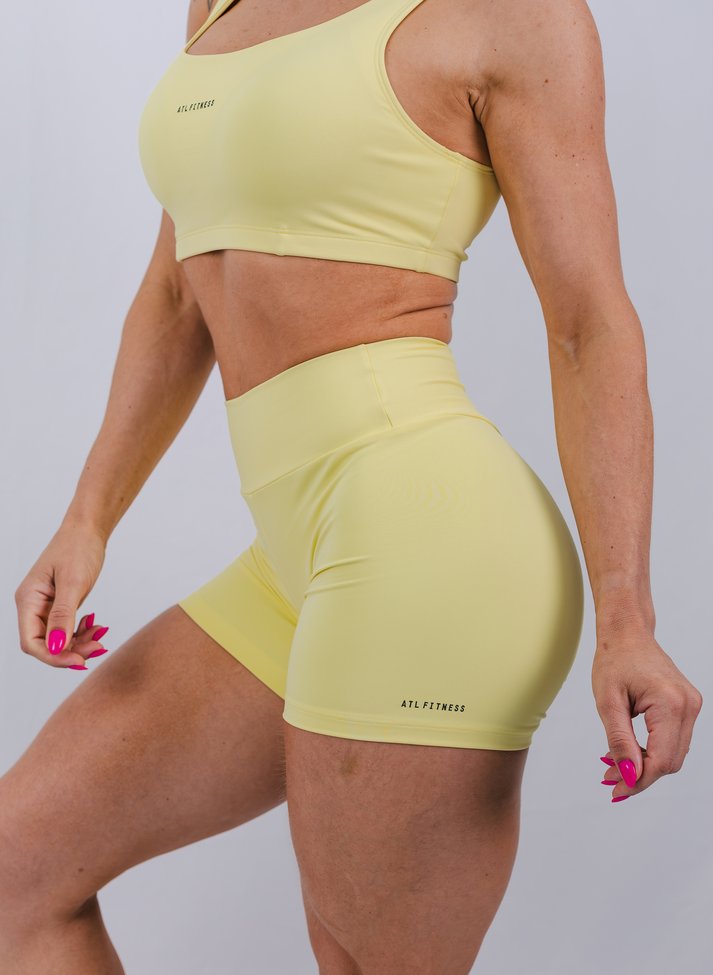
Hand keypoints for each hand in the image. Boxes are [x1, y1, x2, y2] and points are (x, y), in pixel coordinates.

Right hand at [15, 521, 109, 668]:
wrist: (88, 529)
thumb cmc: (78, 548)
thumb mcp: (72, 582)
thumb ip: (63, 616)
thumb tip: (56, 647)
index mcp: (28, 600)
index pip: (31, 641)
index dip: (53, 656)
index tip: (79, 661)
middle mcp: (33, 605)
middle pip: (45, 644)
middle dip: (70, 651)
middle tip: (97, 648)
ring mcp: (46, 606)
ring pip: (58, 639)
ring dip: (78, 643)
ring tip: (100, 637)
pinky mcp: (59, 604)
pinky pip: (67, 628)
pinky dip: (81, 632)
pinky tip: (95, 627)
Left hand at [592, 629, 702, 800]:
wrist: (627, 633)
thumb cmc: (614, 660)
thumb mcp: (608, 702)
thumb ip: (619, 740)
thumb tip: (629, 776)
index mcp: (671, 704)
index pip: (660, 760)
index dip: (638, 780)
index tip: (615, 790)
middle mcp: (688, 706)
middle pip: (670, 761)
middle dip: (640, 775)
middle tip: (608, 777)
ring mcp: (691, 706)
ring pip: (673, 753)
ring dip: (645, 764)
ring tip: (613, 764)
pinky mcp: (687, 706)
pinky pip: (673, 739)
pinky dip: (652, 750)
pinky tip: (629, 751)